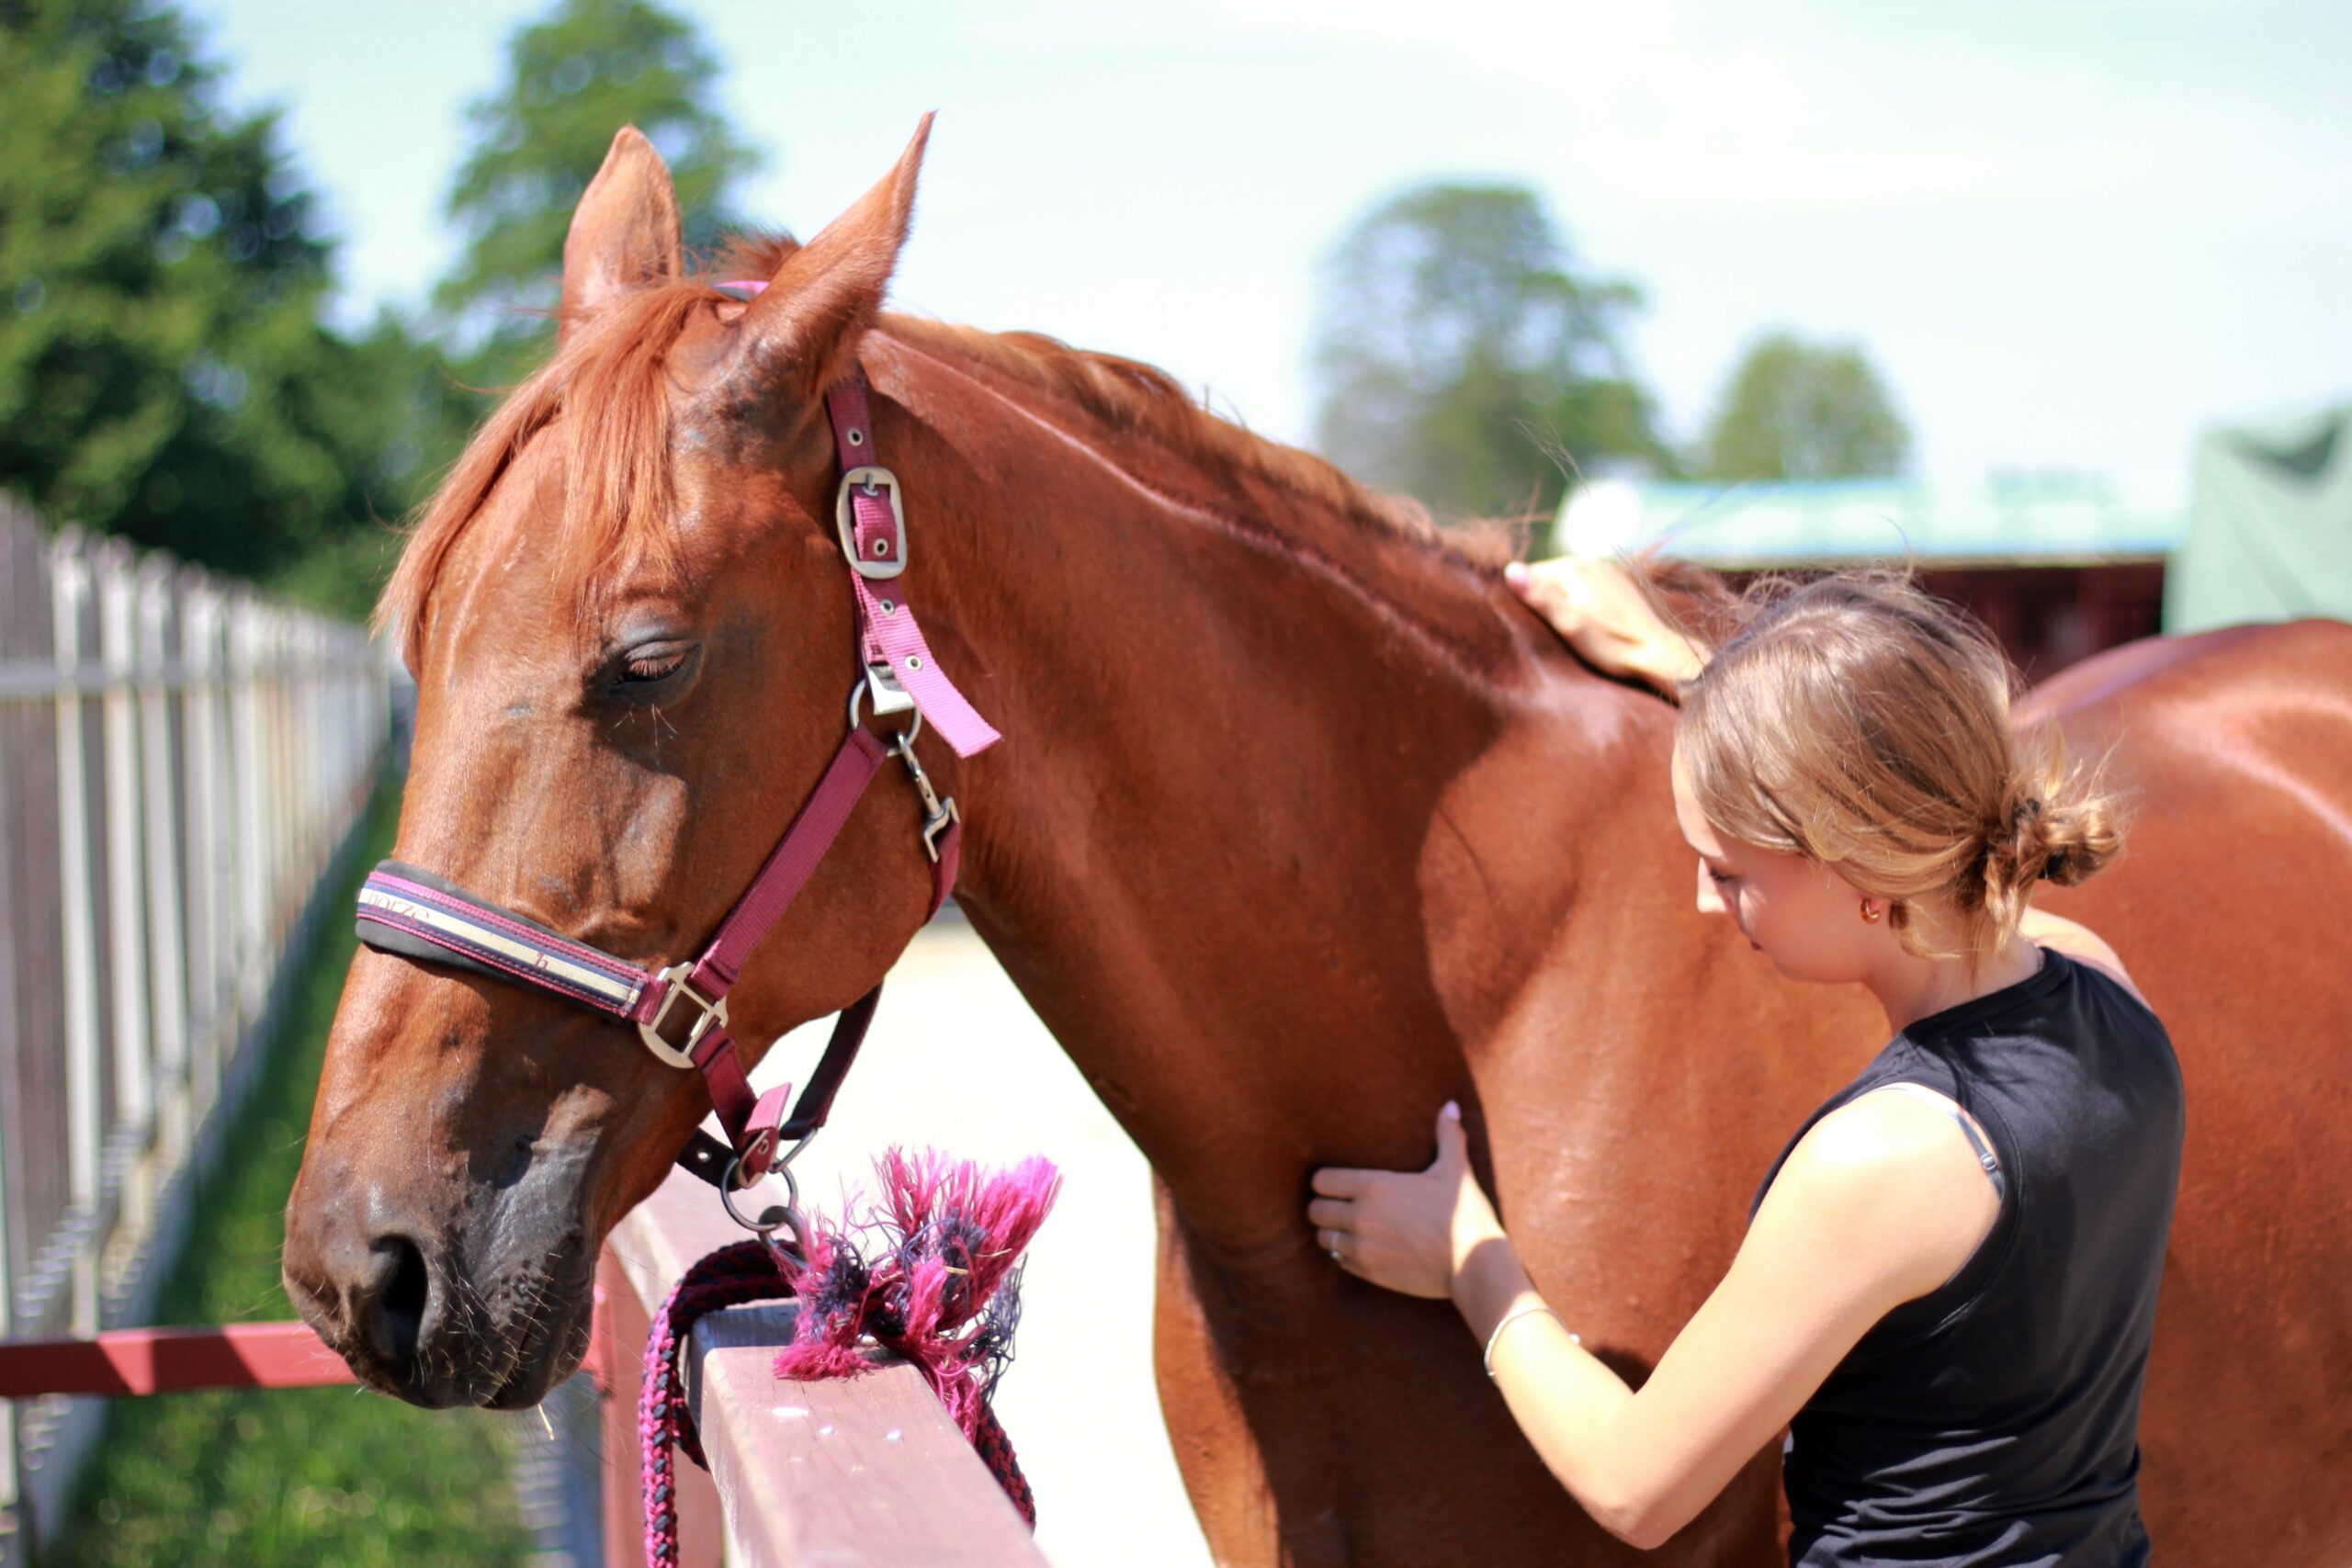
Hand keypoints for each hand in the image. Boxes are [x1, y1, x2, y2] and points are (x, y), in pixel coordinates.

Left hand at [1308, 1102, 1504, 1298]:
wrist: (1475, 1265)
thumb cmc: (1465, 1214)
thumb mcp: (1456, 1171)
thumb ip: (1448, 1136)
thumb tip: (1450, 1106)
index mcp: (1374, 1187)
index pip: (1321, 1181)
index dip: (1326, 1181)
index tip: (1337, 1183)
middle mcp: (1361, 1217)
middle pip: (1315, 1210)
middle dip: (1324, 1206)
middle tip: (1339, 1205)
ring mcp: (1363, 1248)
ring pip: (1324, 1238)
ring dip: (1332, 1232)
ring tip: (1348, 1227)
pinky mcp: (1370, 1272)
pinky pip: (1340, 1261)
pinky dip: (1345, 1255)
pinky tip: (1363, 1247)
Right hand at [1504, 557, 1704, 694]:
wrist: (1657, 653)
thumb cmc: (1609, 643)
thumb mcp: (1568, 624)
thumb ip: (1538, 596)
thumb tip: (1509, 569)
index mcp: (1571, 567)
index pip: (1527, 576)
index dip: (1522, 602)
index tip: (1529, 627)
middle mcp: (1589, 561)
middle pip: (1548, 579)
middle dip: (1542, 601)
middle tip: (1547, 633)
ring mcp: (1607, 572)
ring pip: (1568, 585)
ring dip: (1561, 603)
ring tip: (1567, 631)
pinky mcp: (1619, 586)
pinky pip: (1587, 590)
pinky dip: (1581, 604)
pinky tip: (1587, 626)